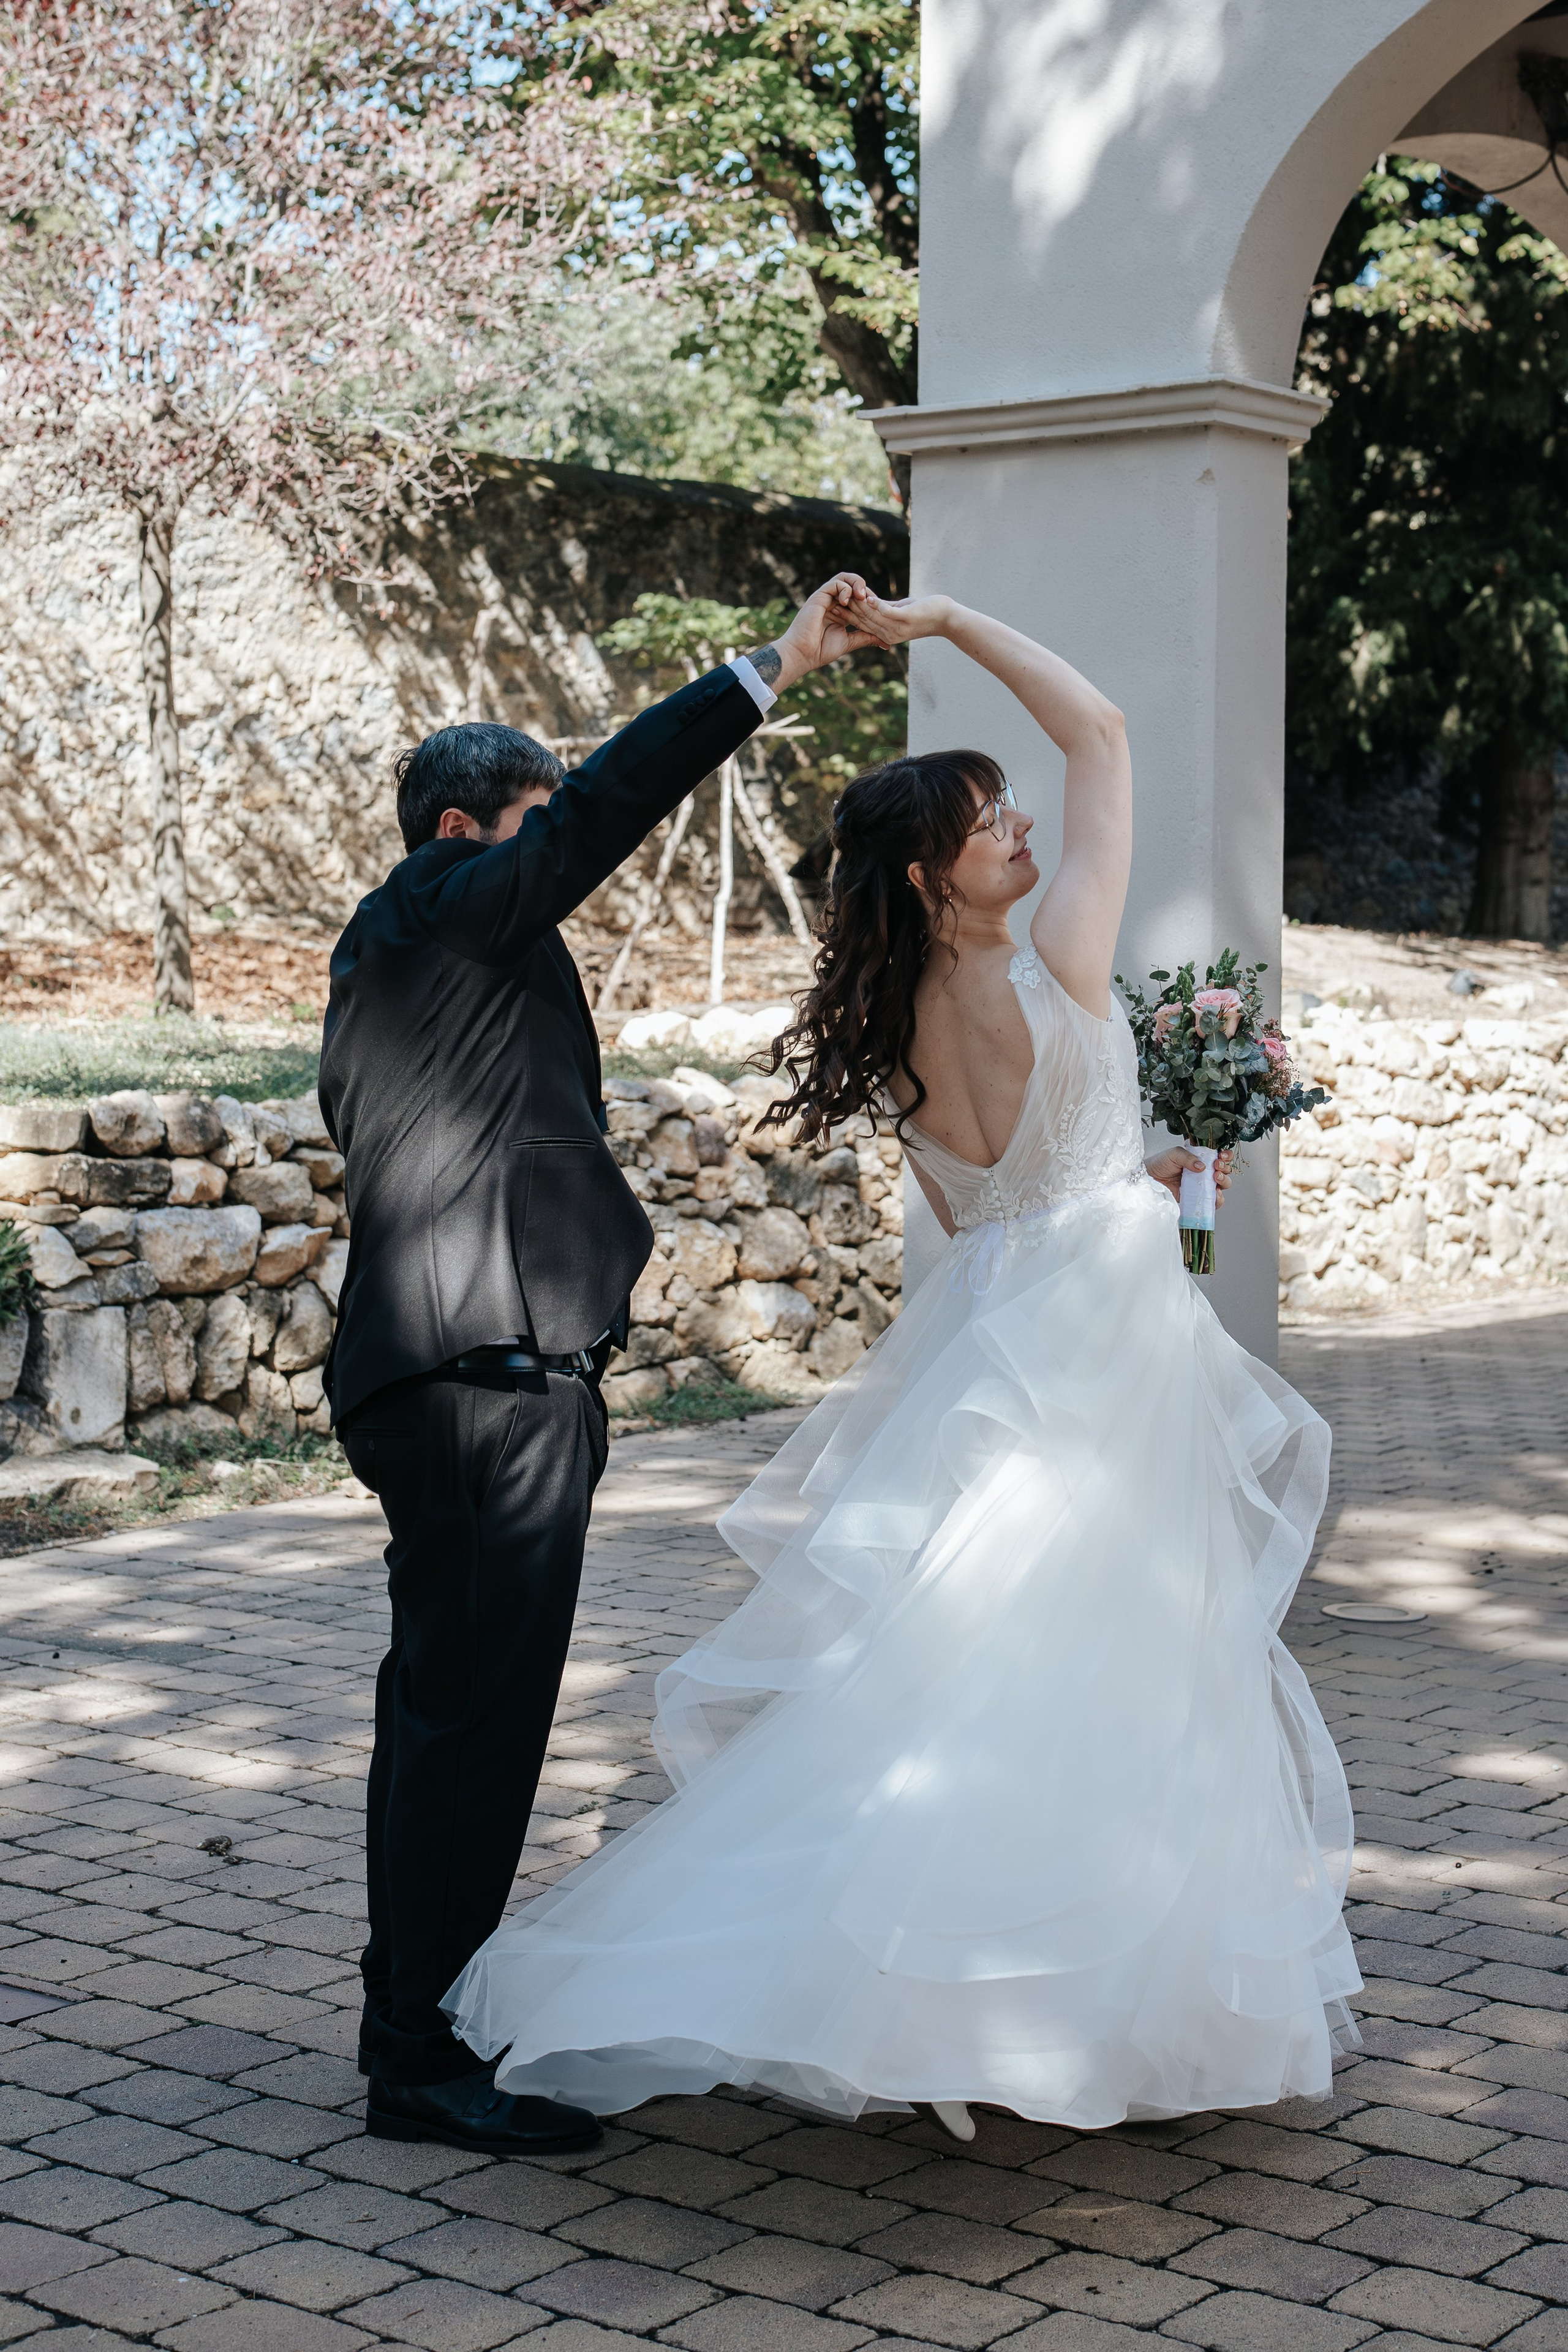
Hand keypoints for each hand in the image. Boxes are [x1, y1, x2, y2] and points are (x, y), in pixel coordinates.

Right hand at [750, 574, 885, 694]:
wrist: (804, 654)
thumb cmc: (822, 650)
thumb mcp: (850, 642)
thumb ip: (866, 637)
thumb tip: (887, 643)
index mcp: (841, 612)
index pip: (859, 598)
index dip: (870, 601)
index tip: (876, 610)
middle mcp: (834, 602)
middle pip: (852, 585)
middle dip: (865, 590)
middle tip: (872, 600)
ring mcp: (826, 598)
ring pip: (844, 579)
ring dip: (857, 583)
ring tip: (863, 596)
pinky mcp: (819, 596)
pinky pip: (835, 583)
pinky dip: (845, 588)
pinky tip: (847, 601)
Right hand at [846, 591, 954, 647]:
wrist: (948, 618)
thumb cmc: (926, 613)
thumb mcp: (901, 611)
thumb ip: (886, 608)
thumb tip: (872, 601)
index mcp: (886, 635)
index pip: (863, 625)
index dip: (850, 615)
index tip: (836, 606)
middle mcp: (889, 635)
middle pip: (864, 621)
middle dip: (850, 610)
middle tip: (836, 600)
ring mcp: (897, 628)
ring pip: (872, 616)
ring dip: (859, 605)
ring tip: (848, 595)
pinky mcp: (905, 619)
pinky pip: (886, 611)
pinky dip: (875, 603)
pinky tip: (867, 595)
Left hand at [1145, 1146, 1233, 1206]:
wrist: (1148, 1179)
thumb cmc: (1159, 1164)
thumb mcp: (1174, 1154)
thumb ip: (1189, 1157)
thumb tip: (1202, 1166)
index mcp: (1201, 1159)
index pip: (1219, 1156)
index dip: (1225, 1156)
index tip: (1221, 1156)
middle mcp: (1204, 1172)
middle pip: (1224, 1171)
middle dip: (1225, 1168)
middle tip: (1217, 1166)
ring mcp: (1201, 1186)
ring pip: (1222, 1185)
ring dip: (1224, 1181)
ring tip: (1216, 1178)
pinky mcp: (1197, 1199)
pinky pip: (1213, 1201)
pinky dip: (1218, 1199)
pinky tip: (1215, 1194)